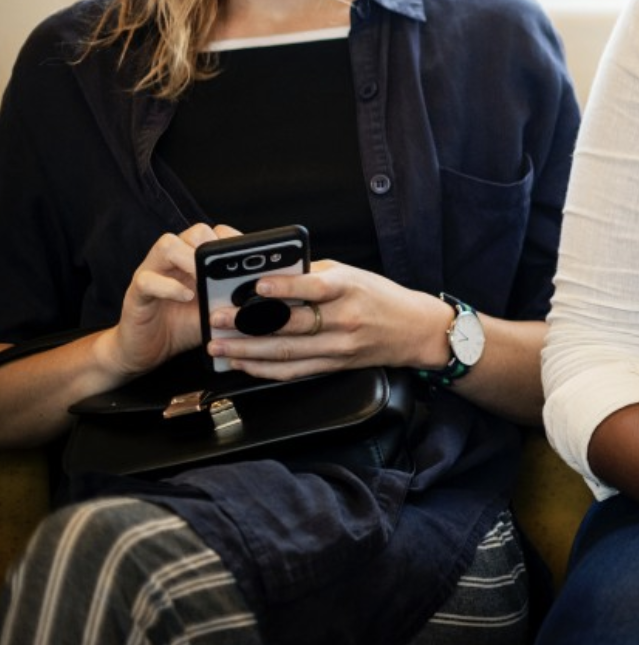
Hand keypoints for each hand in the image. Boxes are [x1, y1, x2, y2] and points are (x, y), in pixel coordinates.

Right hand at [95, 221, 239, 378]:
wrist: (148, 350)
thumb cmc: (185, 325)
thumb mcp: (216, 312)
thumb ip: (233, 299)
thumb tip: (261, 295)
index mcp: (195, 259)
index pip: (215, 234)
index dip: (232, 239)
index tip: (248, 256)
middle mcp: (174, 260)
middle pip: (194, 232)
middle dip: (212, 246)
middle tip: (224, 269)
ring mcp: (153, 272)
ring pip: (167, 245)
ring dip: (190, 259)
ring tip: (204, 279)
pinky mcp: (136, 292)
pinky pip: (147, 279)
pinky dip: (169, 286)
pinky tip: (186, 297)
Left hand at [206, 260, 451, 379]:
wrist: (414, 329)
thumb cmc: (381, 296)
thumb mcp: (354, 274)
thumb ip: (316, 273)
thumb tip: (273, 273)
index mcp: (350, 288)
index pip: (315, 287)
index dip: (285, 287)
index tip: (256, 286)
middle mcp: (345, 319)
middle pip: (291, 324)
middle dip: (248, 324)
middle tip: (217, 319)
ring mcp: (339, 346)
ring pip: (286, 352)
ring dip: (247, 351)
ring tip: (219, 347)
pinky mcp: (334, 365)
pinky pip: (294, 371)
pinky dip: (264, 369)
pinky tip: (243, 364)